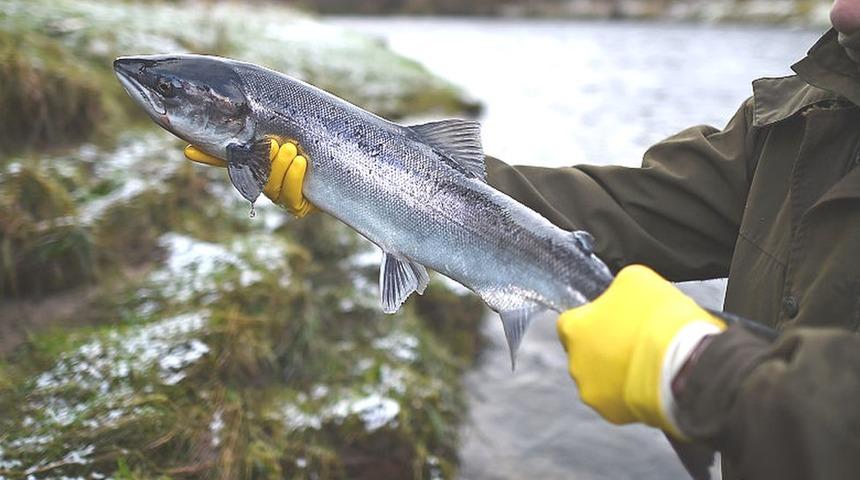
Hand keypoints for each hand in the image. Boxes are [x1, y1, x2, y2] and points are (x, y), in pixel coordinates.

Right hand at [184, 139, 314, 217]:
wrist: (341, 159)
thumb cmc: (308, 148)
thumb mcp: (283, 137)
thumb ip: (252, 134)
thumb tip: (194, 146)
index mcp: (256, 165)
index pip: (227, 159)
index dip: (208, 155)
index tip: (190, 149)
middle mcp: (265, 183)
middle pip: (252, 175)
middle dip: (264, 159)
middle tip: (275, 144)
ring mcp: (281, 196)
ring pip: (272, 185)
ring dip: (281, 166)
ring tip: (291, 149)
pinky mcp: (300, 206)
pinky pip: (291, 196)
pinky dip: (295, 177)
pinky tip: (301, 163)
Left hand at [556, 265, 724, 438]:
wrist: (686, 364)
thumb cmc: (659, 318)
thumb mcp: (636, 279)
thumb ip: (617, 288)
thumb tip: (618, 296)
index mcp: (573, 329)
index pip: (571, 320)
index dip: (595, 316)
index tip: (615, 316)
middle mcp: (575, 363)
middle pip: (586, 351)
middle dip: (606, 345)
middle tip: (636, 339)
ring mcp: (592, 391)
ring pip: (601, 377)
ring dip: (617, 370)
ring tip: (648, 361)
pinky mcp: (612, 413)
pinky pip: (618, 399)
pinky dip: (631, 391)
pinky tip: (652, 380)